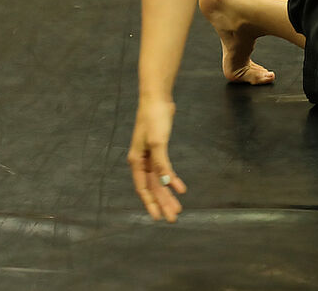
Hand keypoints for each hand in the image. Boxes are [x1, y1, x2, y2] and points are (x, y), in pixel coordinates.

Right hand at [128, 98, 186, 221]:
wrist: (157, 100)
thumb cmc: (153, 118)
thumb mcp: (157, 141)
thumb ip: (161, 163)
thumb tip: (165, 183)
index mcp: (137, 161)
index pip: (143, 188)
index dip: (150, 203)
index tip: (157, 218)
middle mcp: (142, 162)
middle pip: (153, 187)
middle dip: (162, 203)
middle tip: (173, 217)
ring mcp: (150, 157)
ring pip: (159, 181)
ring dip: (168, 194)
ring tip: (178, 208)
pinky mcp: (159, 151)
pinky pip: (165, 170)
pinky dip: (173, 180)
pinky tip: (181, 188)